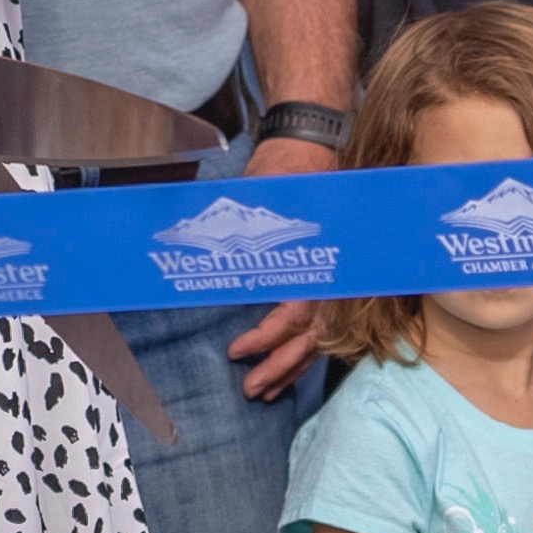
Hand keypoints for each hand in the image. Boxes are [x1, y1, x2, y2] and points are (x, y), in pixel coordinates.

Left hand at [227, 134, 340, 398]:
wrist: (312, 142)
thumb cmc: (285, 169)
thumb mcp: (257, 197)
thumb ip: (235, 231)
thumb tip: (195, 253)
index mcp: (318, 259)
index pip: (296, 314)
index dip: (267, 339)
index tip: (237, 352)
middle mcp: (333, 274)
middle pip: (312, 336)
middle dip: (281, 366)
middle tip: (252, 389)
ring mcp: (337, 277)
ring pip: (321, 336)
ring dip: (293, 365)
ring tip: (266, 391)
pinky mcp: (333, 276)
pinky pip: (325, 322)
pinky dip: (305, 349)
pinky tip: (288, 368)